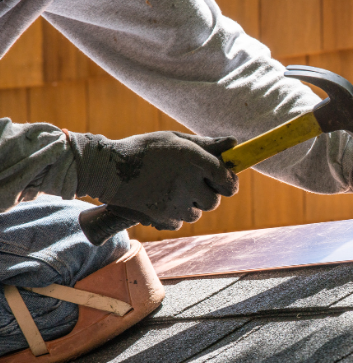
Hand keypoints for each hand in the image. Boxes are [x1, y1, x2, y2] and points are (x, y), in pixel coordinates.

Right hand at [69, 131, 237, 230]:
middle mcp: (187, 183)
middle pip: (213, 201)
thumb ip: (206, 144)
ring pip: (197, 213)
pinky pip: (179, 222)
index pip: (227, 179)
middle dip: (207, 194)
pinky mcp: (162, 217)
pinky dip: (174, 215)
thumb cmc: (145, 149)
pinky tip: (160, 200)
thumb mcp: (175, 140)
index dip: (229, 182)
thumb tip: (234, 144)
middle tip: (192, 184)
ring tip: (171, 189)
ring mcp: (174, 203)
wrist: (107, 169)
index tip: (225, 181)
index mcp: (193, 160)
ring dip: (190, 205)